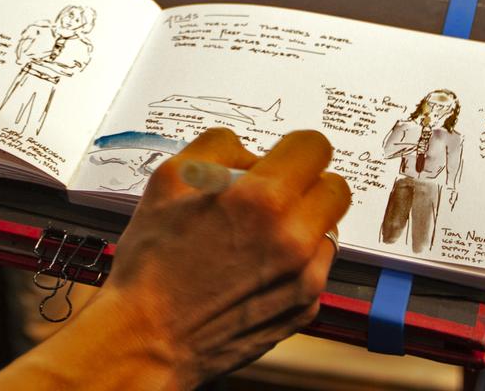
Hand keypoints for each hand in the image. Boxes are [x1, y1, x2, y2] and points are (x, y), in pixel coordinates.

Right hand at [99, 129, 349, 383]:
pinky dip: (295, 262)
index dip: (295, 147)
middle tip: (275, 193)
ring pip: (327, 229)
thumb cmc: (153, 265)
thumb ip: (219, 147)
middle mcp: (294, 239)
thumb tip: (251, 153)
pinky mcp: (305, 308)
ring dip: (302, 224)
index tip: (285, 155)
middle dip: (307, 183)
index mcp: (262, 200)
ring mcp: (305, 279)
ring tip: (259, 236)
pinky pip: (316, 269)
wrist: (148, 338)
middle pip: (335, 188)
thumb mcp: (168, 179)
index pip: (314, 147)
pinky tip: (256, 268)